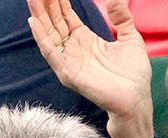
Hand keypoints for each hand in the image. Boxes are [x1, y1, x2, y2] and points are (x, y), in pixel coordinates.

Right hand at [27, 0, 153, 137]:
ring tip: (31, 0)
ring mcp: (69, 62)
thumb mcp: (130, 37)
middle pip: (54, 23)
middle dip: (45, 6)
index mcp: (85, 41)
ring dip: (39, 16)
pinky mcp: (68, 73)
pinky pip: (51, 53)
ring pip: (49, 34)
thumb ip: (122, 18)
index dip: (59, 2)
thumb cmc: (133, 74)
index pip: (66, 18)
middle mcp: (73, 50)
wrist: (135, 99)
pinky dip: (41, 38)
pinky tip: (34, 22)